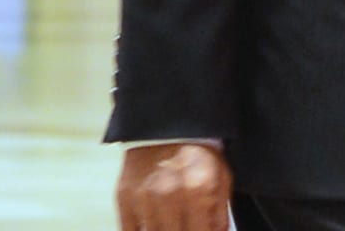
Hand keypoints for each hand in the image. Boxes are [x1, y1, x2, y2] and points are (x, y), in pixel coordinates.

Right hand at [115, 142, 230, 230]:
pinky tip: (155, 226)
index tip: (202, 230)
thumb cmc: (200, 154)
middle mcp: (169, 195)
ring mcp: (143, 198)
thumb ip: (219, 214)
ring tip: (173, 223)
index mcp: (199, 190)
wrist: (166, 124)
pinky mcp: (123, 198)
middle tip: (186, 225)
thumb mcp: (220, 177)